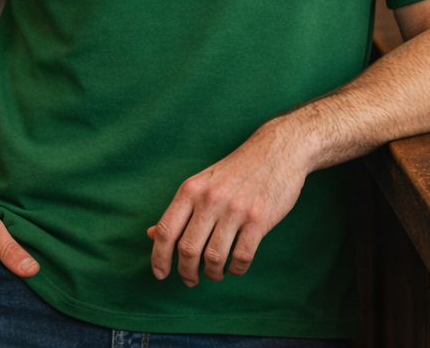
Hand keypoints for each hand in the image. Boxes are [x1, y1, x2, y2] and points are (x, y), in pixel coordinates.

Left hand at [147, 119, 309, 285]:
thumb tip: (151, 234)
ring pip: (214, 258)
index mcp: (192, 189)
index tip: (160, 274)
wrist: (278, 150)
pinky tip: (236, 265)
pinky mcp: (259, 220)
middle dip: (186, 272)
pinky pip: (241, 257)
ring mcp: (236, 210)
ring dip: (212, 273)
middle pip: (188, 249)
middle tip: (191, 279)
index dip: (159, 257)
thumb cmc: (238, 169)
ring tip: (215, 272)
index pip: (166, 230)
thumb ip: (180, 209)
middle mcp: (211, 199)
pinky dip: (236, 269)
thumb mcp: (203, 182)